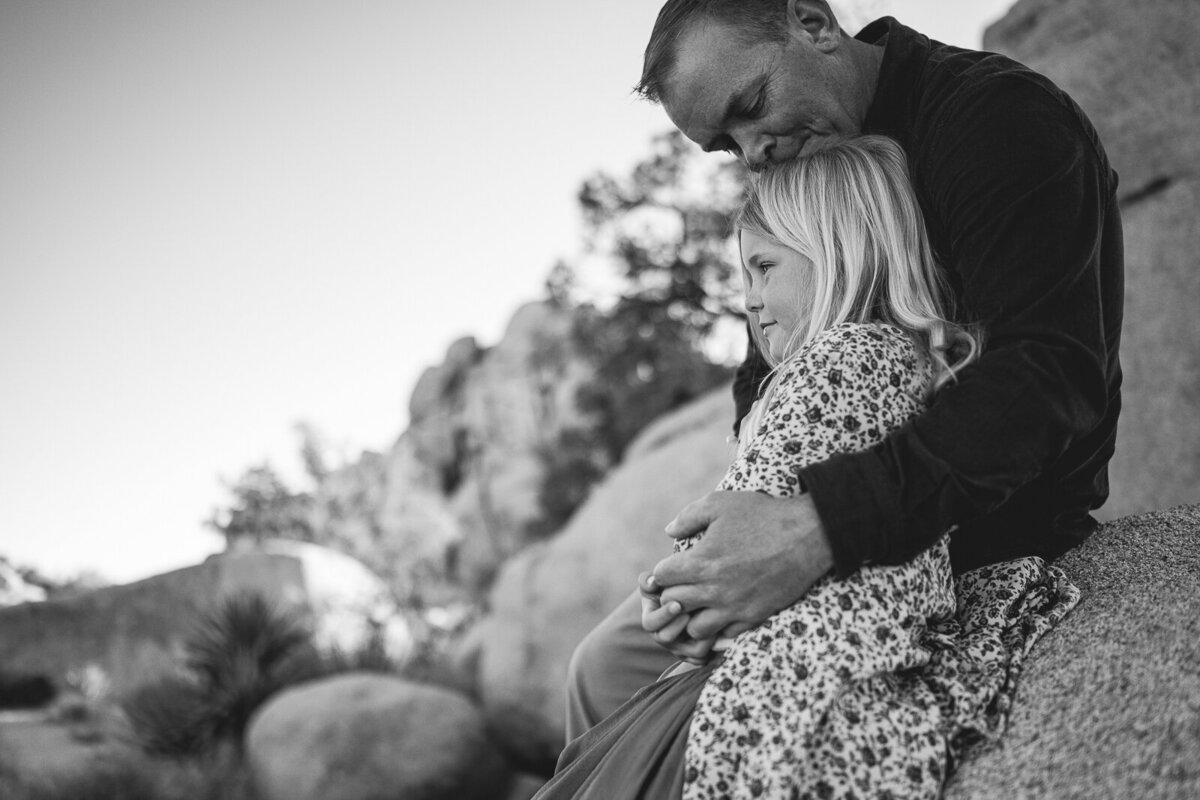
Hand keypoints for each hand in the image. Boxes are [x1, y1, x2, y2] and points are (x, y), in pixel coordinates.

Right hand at [638, 571, 717, 664]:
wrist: (691, 598)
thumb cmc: (672, 587)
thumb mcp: (659, 581)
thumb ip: (649, 579)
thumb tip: (651, 583)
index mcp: (652, 620)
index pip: (650, 623)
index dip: (663, 615)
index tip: (678, 603)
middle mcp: (663, 637)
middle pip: (666, 639)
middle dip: (679, 625)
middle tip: (692, 611)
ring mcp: (679, 648)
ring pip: (690, 652)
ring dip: (700, 636)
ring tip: (710, 620)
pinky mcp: (694, 655)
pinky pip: (703, 659)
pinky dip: (712, 649)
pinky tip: (719, 632)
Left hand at [653, 491, 832, 639]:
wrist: (808, 535)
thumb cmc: (763, 515)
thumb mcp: (720, 503)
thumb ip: (689, 516)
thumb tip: (670, 532)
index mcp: (701, 562)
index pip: (661, 578)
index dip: (663, 571)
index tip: (673, 566)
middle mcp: (713, 590)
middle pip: (673, 605)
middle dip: (674, 593)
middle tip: (685, 583)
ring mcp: (734, 607)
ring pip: (696, 628)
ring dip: (694, 615)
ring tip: (703, 600)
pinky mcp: (754, 616)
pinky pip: (725, 635)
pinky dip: (720, 626)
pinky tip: (725, 608)